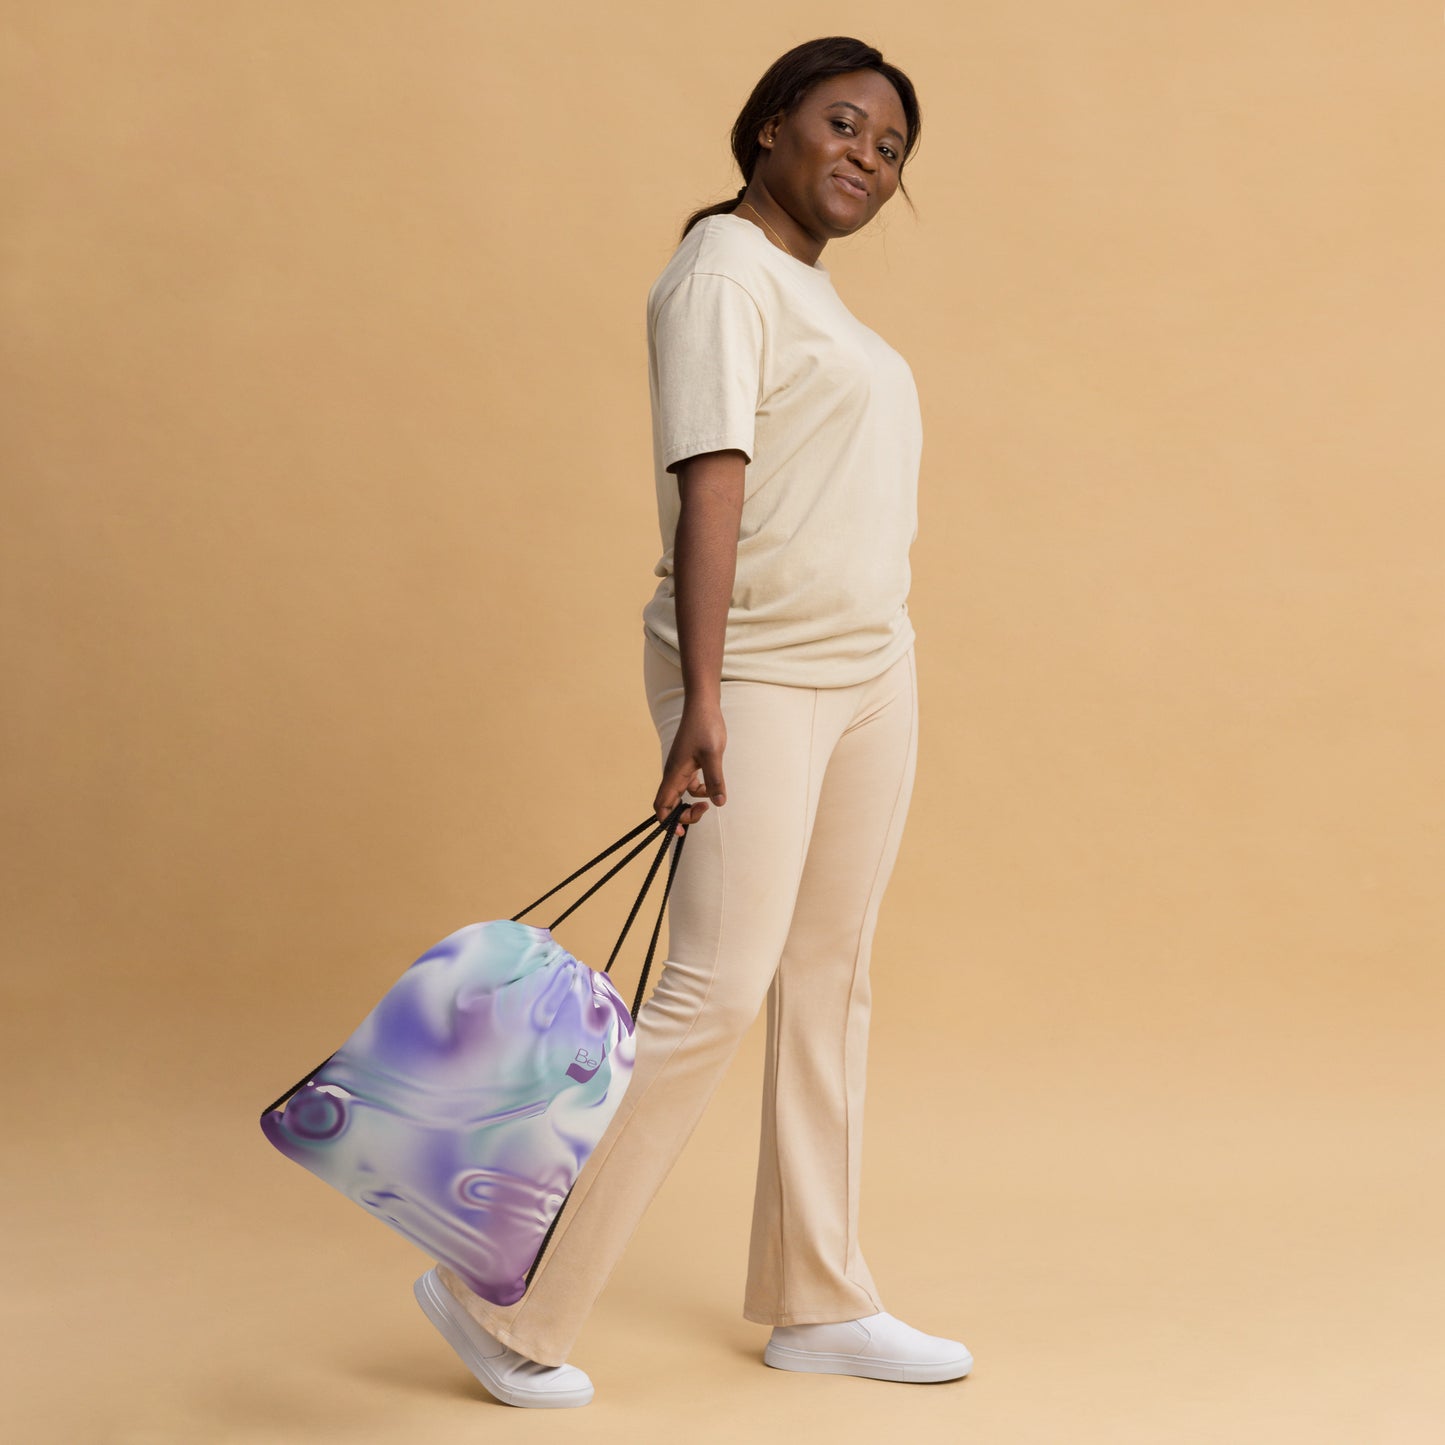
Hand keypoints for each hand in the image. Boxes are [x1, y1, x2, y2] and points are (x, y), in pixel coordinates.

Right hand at [654, 699, 727, 833]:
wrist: (703, 705)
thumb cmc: (705, 726)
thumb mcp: (713, 754)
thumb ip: (715, 780)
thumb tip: (719, 803)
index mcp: (674, 773)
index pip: (662, 805)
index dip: (668, 822)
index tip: (682, 831)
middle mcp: (673, 773)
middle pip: (670, 804)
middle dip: (684, 815)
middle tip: (704, 811)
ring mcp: (680, 769)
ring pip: (682, 795)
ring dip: (694, 802)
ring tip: (711, 798)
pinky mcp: (689, 763)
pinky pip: (690, 785)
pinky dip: (701, 790)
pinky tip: (712, 785)